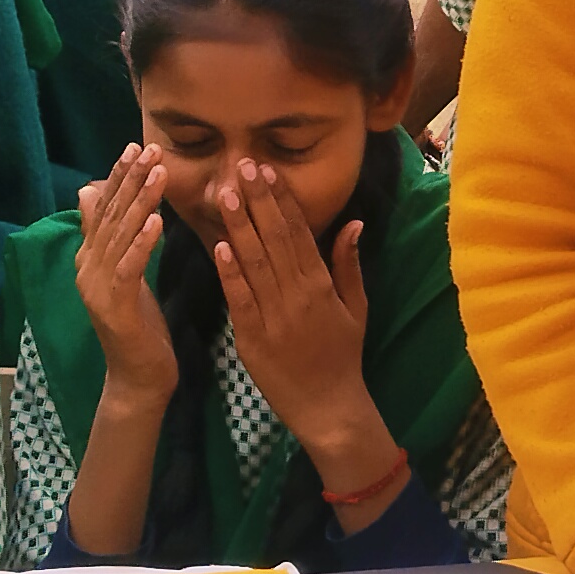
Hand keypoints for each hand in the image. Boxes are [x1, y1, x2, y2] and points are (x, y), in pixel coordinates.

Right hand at [73, 146, 176, 404]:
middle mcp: (87, 268)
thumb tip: (92, 194)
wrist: (138, 377)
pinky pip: (129, 266)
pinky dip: (142, 241)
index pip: (104, 209)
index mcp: (90, 258)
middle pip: (110, 215)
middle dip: (130, 179)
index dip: (118, 177)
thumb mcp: (127, 274)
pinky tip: (158, 220)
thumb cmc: (140, 326)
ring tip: (158, 172)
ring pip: (120, 235)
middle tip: (150, 148)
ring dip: (140, 201)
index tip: (136, 146)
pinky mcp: (113, 306)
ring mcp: (96, 287)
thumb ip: (113, 237)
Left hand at [215, 160, 376, 437]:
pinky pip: (240, 298)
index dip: (281, 200)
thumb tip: (353, 222)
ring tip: (225, 193)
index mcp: (322, 285)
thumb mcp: (356, 307)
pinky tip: (218, 245)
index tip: (266, 171)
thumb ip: (349, 264)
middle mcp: (298, 294)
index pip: (299, 232)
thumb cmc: (343, 355)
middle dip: (257, 201)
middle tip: (241, 167)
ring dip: (238, 226)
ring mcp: (274, 315)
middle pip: (274, 239)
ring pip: (254, 262)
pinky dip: (229, 271)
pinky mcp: (253, 338)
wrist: (329, 407)